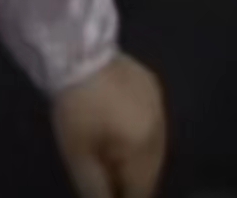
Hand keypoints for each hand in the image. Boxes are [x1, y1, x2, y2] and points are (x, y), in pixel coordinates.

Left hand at [52, 54, 165, 197]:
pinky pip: (153, 121)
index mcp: (144, 146)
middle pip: (152, 171)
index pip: (142, 191)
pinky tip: (120, 124)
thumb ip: (97, 190)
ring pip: (155, 146)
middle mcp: (161, 128)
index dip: (124, 196)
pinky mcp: (154, 86)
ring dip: (138, 155)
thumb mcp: (78, 156)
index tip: (107, 190)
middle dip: (132, 178)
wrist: (77, 53)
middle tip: (107, 171)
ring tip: (112, 148)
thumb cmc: (75, 108)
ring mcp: (160, 104)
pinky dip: (140, 131)